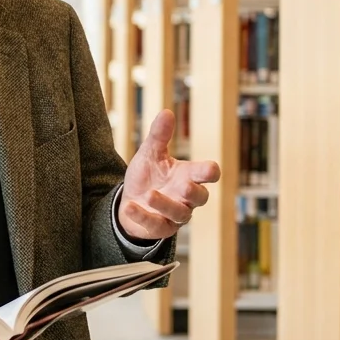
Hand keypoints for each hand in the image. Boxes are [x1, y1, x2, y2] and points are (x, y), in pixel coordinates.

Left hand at [118, 110, 220, 240]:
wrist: (130, 200)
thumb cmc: (148, 176)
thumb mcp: (150, 154)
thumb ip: (159, 136)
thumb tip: (166, 112)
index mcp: (188, 176)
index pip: (207, 174)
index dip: (210, 172)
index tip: (210, 170)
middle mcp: (187, 197)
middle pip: (201, 197)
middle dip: (193, 191)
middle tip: (183, 184)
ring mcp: (175, 215)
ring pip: (179, 213)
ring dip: (164, 204)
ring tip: (149, 194)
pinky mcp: (161, 228)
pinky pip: (156, 226)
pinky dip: (143, 217)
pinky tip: (130, 207)